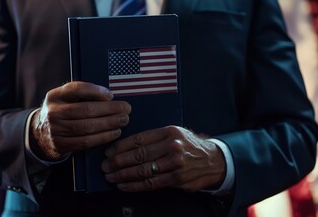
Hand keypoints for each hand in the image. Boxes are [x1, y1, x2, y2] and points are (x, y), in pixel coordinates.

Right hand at [30, 81, 130, 160]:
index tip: (111, 95)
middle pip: (85, 109)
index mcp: (54, 96)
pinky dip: (103, 137)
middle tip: (126, 109)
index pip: (76, 89)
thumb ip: (81, 94)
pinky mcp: (61, 145)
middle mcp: (53, 112)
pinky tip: (114, 133)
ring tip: (123, 120)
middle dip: (109, 109)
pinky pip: (86, 142)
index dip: (96, 91)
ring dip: (109, 124)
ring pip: (87, 127)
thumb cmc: (61, 112)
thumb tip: (109, 96)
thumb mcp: (64, 99)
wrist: (40, 134)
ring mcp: (56, 130)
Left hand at [101, 126, 224, 191]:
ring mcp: (175, 163)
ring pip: (143, 170)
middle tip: (105, 165)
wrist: (212, 160)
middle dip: (118, 161)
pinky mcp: (176, 178)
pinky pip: (151, 183)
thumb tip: (125, 146)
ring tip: (110, 176)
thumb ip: (153, 138)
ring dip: (123, 175)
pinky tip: (123, 185)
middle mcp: (172, 146)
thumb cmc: (189, 146)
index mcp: (168, 132)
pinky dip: (134, 185)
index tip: (108, 151)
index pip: (139, 139)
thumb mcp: (174, 134)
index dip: (120, 147)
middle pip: (138, 155)